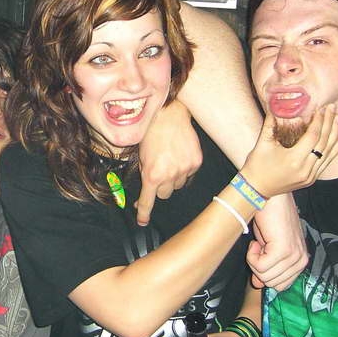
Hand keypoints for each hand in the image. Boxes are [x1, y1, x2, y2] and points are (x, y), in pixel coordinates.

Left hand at [136, 101, 202, 224]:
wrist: (169, 115)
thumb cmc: (150, 133)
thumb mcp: (141, 156)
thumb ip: (144, 173)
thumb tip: (146, 189)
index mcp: (152, 175)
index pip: (148, 201)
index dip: (144, 213)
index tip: (142, 221)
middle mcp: (169, 175)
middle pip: (164, 195)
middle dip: (159, 186)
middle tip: (157, 172)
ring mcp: (185, 170)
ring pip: (177, 186)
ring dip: (172, 178)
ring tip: (168, 160)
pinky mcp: (196, 162)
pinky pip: (188, 174)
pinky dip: (183, 169)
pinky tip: (178, 155)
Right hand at [240, 104, 337, 198]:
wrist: (255, 189)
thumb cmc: (256, 166)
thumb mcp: (262, 143)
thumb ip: (270, 124)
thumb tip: (275, 106)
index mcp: (294, 160)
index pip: (312, 136)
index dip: (318, 121)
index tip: (321, 108)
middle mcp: (305, 169)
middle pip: (323, 142)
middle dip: (328, 123)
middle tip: (333, 108)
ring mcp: (310, 176)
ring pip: (328, 152)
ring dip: (334, 134)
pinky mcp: (311, 179)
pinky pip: (326, 162)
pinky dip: (334, 150)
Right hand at [247, 193, 306, 289]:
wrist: (268, 197)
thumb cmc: (268, 218)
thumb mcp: (266, 246)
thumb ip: (266, 266)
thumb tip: (258, 284)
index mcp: (300, 260)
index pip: (281, 285)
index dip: (265, 274)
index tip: (260, 255)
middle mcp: (301, 259)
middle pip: (273, 283)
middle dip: (258, 268)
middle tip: (258, 248)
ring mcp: (294, 255)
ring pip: (265, 276)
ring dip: (254, 261)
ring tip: (257, 243)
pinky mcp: (283, 250)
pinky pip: (260, 267)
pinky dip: (251, 256)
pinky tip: (255, 242)